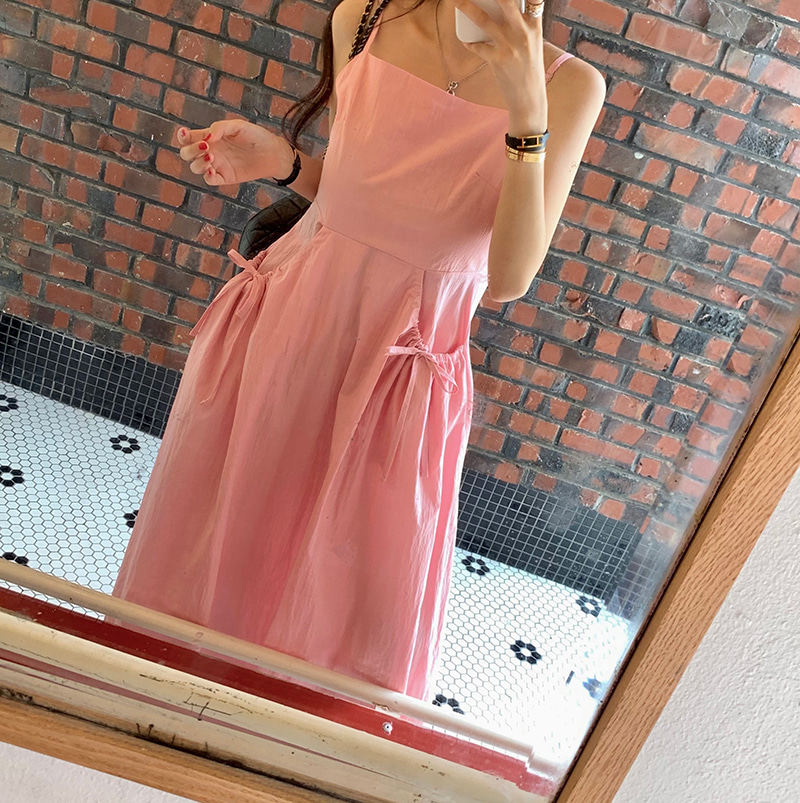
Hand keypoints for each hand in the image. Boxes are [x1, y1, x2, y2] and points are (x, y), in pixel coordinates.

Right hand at [175, 119, 291, 186]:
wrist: (273, 153)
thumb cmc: (256, 136)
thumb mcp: (237, 126)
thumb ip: (219, 128)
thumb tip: (206, 138)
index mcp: (209, 137)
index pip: (188, 138)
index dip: (182, 136)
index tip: (185, 134)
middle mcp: (210, 151)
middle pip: (186, 154)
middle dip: (189, 150)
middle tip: (205, 147)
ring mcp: (217, 165)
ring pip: (195, 167)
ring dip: (198, 163)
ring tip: (211, 157)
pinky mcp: (225, 177)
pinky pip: (209, 180)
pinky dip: (207, 176)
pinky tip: (212, 170)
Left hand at [453, 0, 547, 122]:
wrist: (529, 96)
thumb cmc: (529, 68)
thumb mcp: (533, 43)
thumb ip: (522, 25)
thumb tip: (501, 11)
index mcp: (534, 26)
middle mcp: (523, 32)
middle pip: (506, 2)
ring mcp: (509, 46)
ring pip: (484, 21)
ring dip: (468, 9)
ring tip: (458, 3)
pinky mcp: (497, 60)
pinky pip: (478, 47)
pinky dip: (470, 43)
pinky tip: (466, 41)